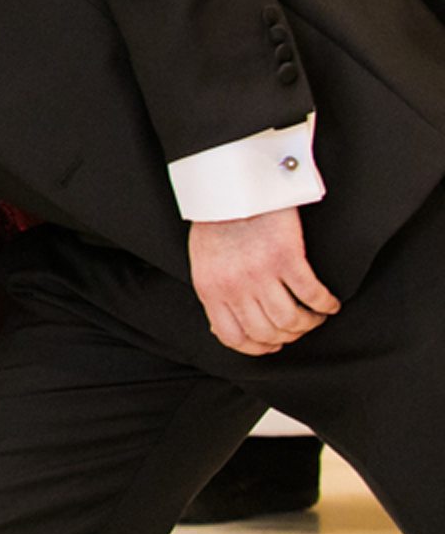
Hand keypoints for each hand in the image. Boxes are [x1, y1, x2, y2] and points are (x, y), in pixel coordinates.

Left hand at [188, 207, 339, 355]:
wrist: (232, 185)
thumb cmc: (219, 222)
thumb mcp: (205, 263)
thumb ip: (218, 293)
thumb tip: (231, 323)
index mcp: (210, 290)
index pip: (232, 337)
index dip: (257, 347)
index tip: (274, 344)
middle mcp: (233, 287)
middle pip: (267, 333)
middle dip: (288, 336)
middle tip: (300, 325)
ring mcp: (259, 274)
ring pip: (291, 320)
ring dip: (309, 323)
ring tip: (315, 315)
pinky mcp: (286, 258)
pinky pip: (312, 296)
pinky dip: (325, 305)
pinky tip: (329, 303)